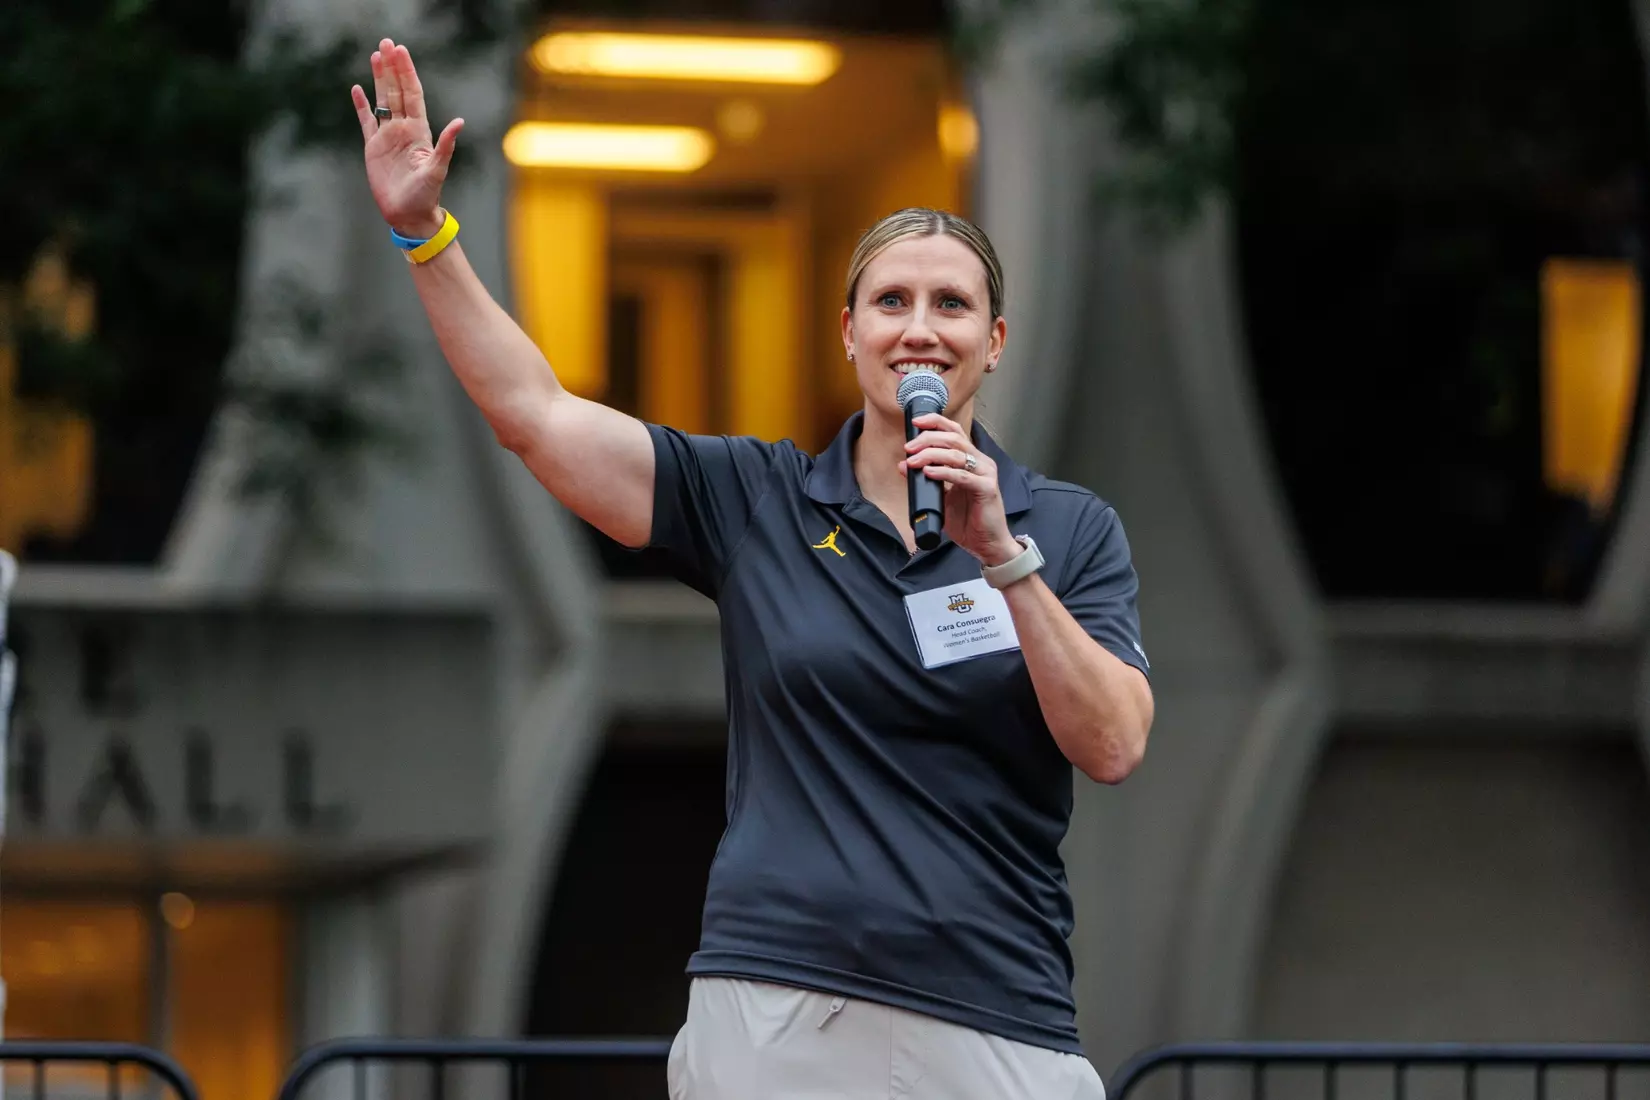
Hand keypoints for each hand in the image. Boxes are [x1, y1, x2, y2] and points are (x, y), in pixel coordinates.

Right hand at [350, 39, 464, 237]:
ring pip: (382, 100)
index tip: (401, 52)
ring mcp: (388, 136)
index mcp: (419, 131)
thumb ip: (446, 145)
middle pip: (397, 91)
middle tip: (387, 43)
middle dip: (392, 67)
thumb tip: (459, 122)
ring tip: (375, 56)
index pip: (412, 94)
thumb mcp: (437, 169)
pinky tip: (357, 89)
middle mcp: (404, 129)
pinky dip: (362, 105)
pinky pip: (366, 121)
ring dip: (379, 79)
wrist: (409, 214)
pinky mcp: (373, 147)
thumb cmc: (426, 195)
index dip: (407, 72)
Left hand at [900, 413, 1021, 564]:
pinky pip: (962, 476)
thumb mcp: (942, 497)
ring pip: (957, 454)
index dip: (935, 422)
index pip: (955, 432)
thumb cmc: (969, 521)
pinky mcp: (987, 489)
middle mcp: (981, 462)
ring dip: (930, 455)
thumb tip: (904, 466)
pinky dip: (943, 472)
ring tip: (912, 461)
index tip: (915, 422)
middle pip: (954, 438)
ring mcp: (986, 474)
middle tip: (908, 448)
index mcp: (972, 460)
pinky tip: (928, 473)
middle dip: (927, 439)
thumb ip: (927, 480)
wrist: (987, 545)